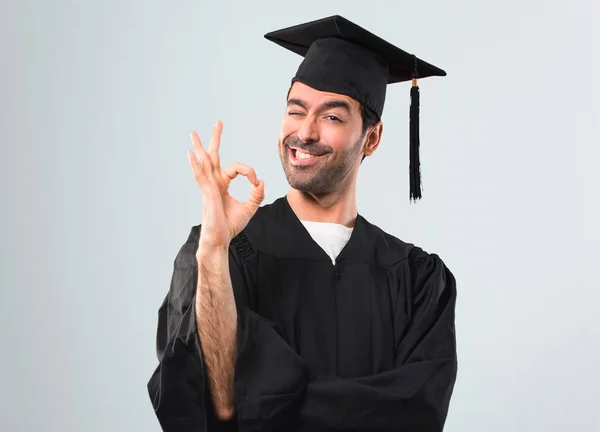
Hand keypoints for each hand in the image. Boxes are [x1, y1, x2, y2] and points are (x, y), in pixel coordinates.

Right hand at [187, 120, 264, 248]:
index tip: (256, 182)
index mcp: (222, 185)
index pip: (237, 168)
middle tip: (218, 122)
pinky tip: (190, 153)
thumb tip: (262, 181)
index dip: (249, 172)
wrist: (220, 239)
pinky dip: (195, 164)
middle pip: (214, 156)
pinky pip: (200, 175)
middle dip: (216, 138)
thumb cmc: (230, 226)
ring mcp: (208, 186)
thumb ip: (256, 195)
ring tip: (193, 132)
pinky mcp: (207, 193)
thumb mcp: (249, 208)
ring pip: (204, 162)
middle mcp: (214, 182)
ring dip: (200, 146)